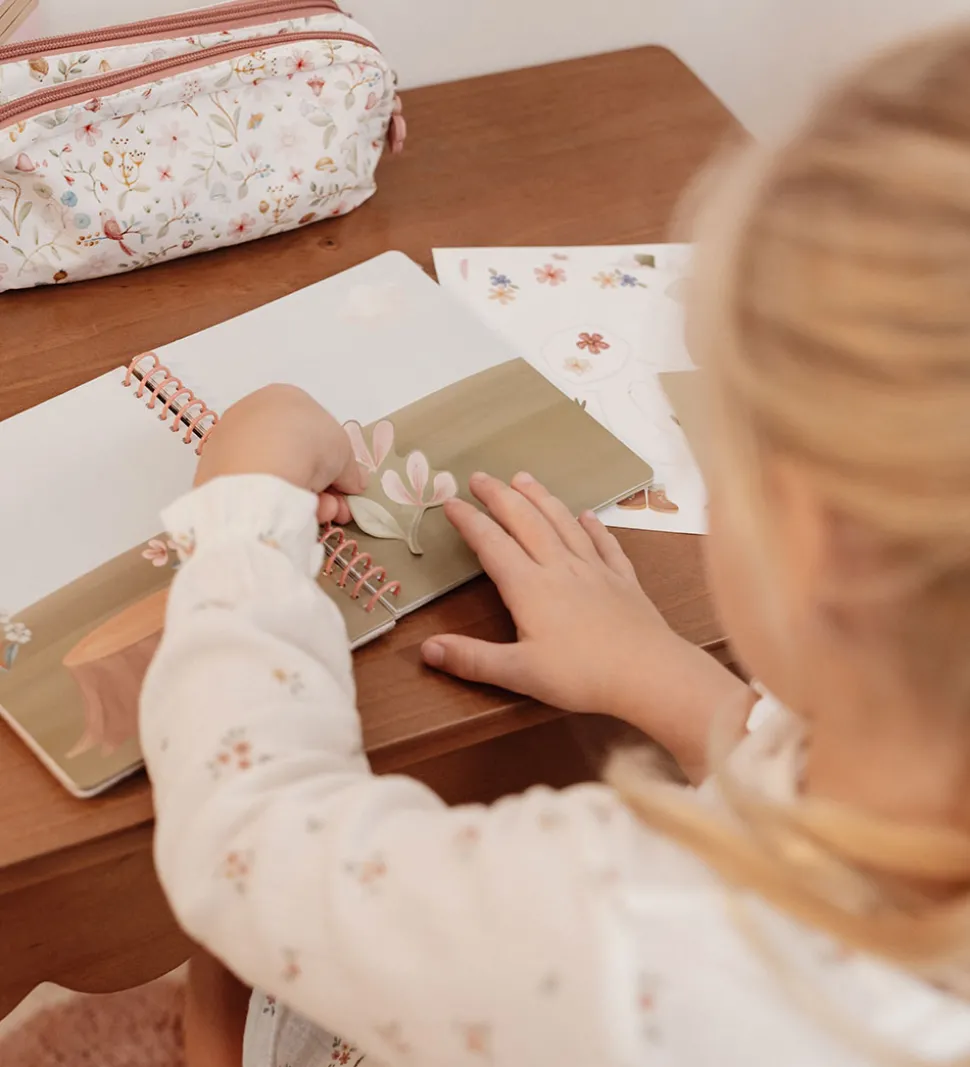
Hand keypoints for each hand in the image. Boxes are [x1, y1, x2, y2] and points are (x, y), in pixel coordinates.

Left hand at [194, 385, 365, 523]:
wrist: (259, 468)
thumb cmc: (308, 444)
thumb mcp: (345, 452)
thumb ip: (351, 468)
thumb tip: (355, 483)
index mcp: (283, 397)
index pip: (314, 430)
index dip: (335, 462)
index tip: (345, 486)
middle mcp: (252, 414)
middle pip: (296, 456)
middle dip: (322, 486)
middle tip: (337, 507)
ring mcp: (230, 443)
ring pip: (276, 475)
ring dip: (304, 498)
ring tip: (320, 513)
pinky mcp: (214, 472)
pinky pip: (254, 489)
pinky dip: (273, 503)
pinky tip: (290, 514)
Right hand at [422, 473, 747, 778]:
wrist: (649, 673)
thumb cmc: (582, 676)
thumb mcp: (519, 673)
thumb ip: (472, 659)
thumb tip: (426, 650)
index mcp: (530, 587)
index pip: (492, 545)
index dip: (469, 522)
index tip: (450, 502)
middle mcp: (560, 568)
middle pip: (525, 522)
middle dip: (500, 496)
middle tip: (479, 476)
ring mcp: (594, 570)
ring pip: (563, 523)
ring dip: (541, 498)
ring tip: (523, 478)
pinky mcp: (623, 580)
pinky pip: (605, 544)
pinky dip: (594, 527)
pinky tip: (587, 515)